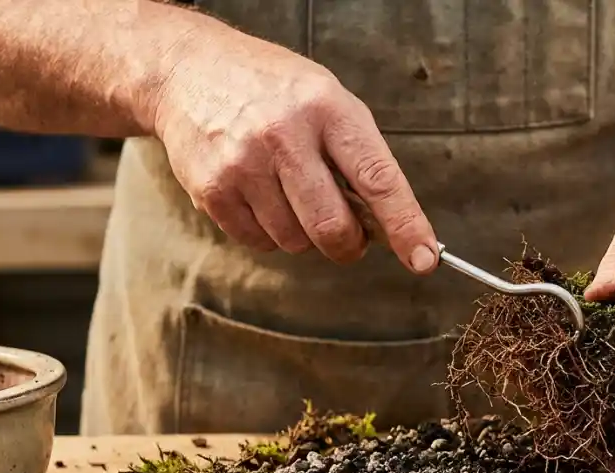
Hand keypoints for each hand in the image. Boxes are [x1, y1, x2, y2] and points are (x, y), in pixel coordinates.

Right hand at [150, 25, 436, 270]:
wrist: (190, 70)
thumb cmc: (276, 92)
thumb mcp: (330, 101)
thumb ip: (361, 158)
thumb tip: (392, 227)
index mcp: (328, 108)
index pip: (378, 179)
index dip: (406, 225)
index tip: (424, 259)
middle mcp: (285, 135)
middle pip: (332, 227)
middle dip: (349, 245)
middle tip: (349, 237)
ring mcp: (243, 163)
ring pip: (296, 241)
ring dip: (305, 234)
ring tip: (291, 193)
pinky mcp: (211, 189)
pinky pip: (260, 243)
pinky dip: (270, 233)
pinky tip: (262, 195)